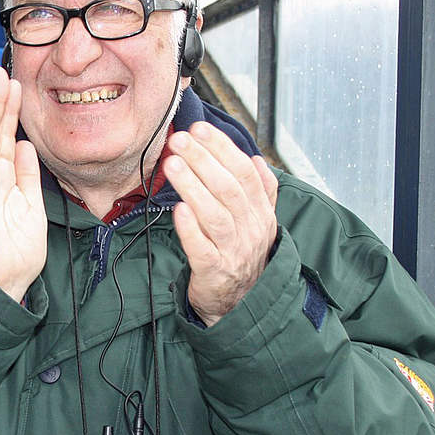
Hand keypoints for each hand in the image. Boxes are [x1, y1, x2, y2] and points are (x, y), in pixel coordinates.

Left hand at [163, 121, 278, 325]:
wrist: (241, 305)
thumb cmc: (242, 256)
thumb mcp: (259, 223)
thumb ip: (261, 191)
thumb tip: (255, 159)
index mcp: (261, 213)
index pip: (244, 172)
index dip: (222, 148)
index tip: (199, 129)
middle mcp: (251, 230)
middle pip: (228, 188)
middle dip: (202, 159)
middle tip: (180, 139)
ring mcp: (234, 251)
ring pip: (215, 214)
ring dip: (192, 186)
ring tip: (173, 164)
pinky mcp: (214, 272)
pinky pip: (202, 248)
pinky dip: (190, 228)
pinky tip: (178, 209)